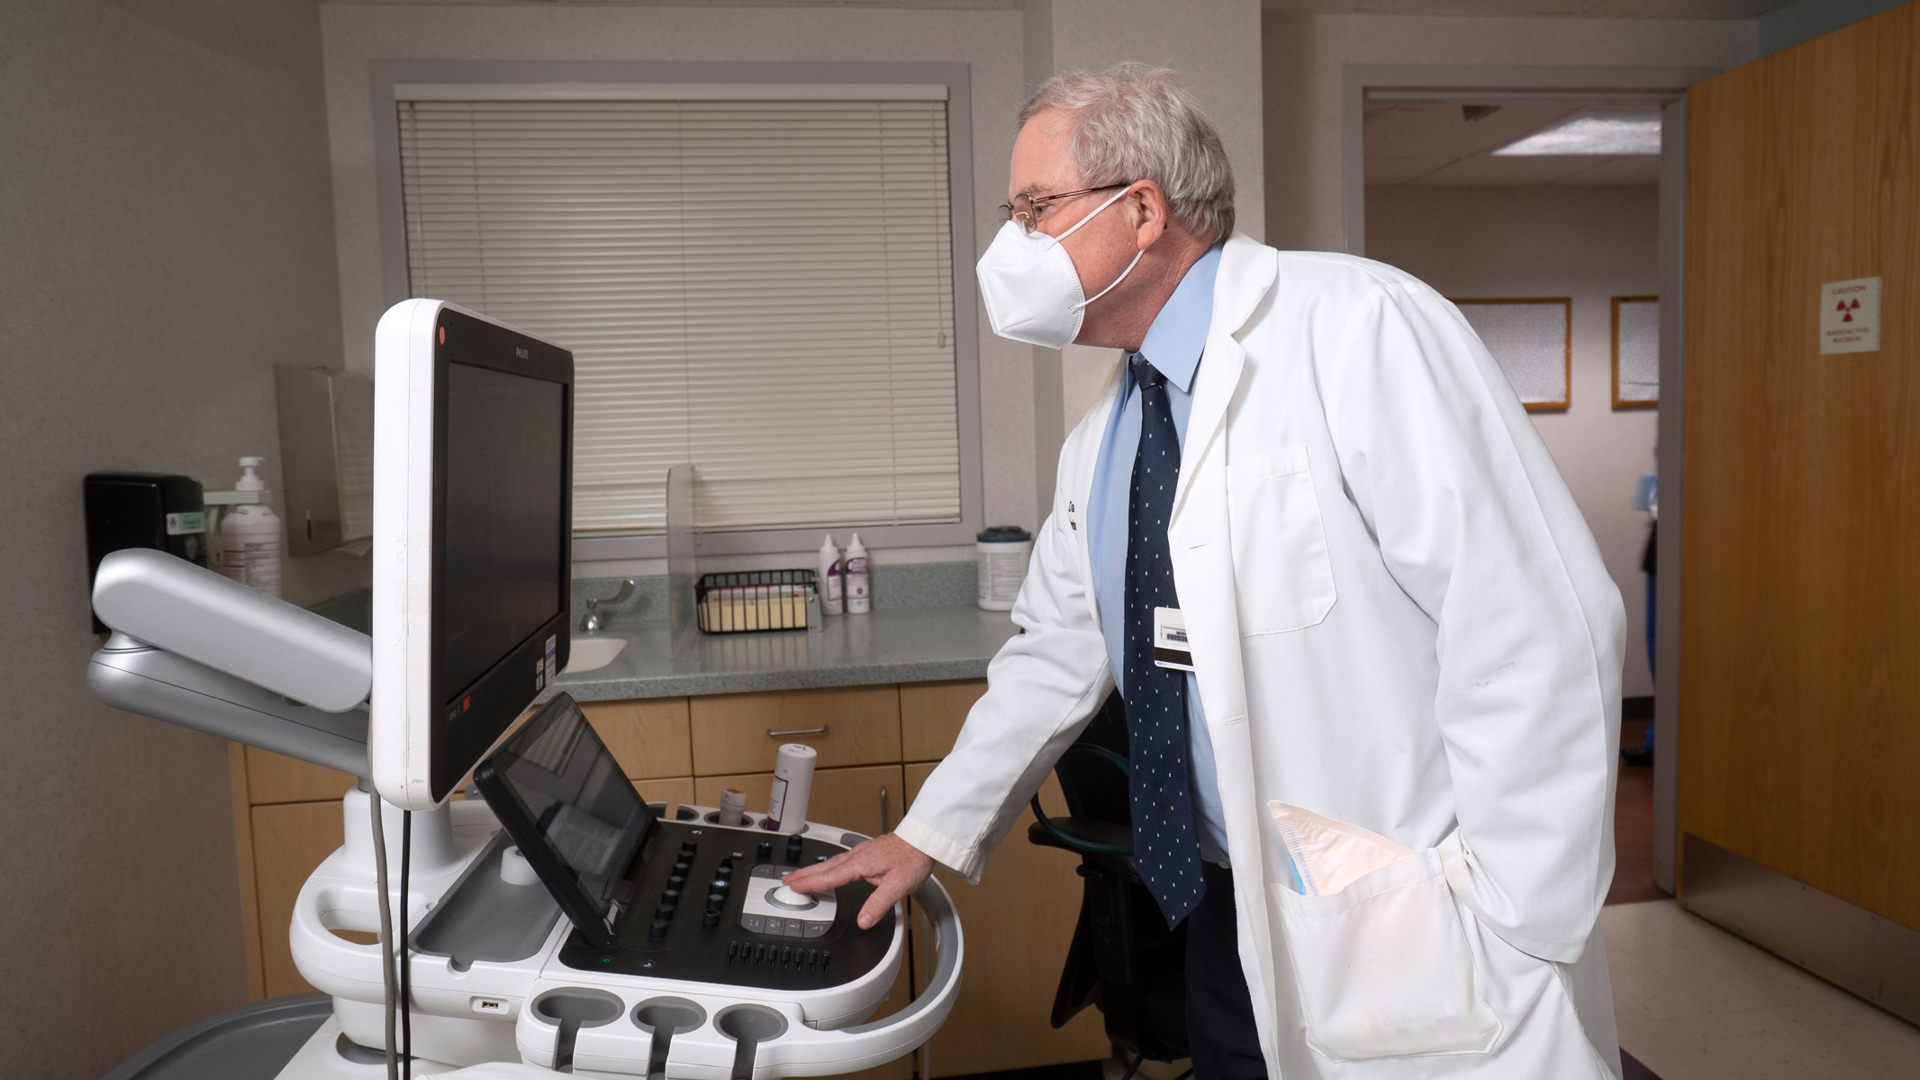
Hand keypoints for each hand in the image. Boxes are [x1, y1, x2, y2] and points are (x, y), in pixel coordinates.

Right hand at [780, 833, 933, 929]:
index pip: (829, 876)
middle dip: (804, 874)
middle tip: (786, 880)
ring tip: (800, 875)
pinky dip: (828, 865)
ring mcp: (862, 852)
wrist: (924, 839)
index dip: (809, 882)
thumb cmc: (913, 859)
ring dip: (814, 869)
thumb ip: (879, 904)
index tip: (792, 886)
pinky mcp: (868, 851)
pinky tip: (830, 868)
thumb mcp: (898, 886)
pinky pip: (841, 859)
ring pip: (832, 862)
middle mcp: (858, 856)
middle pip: (824, 867)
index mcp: (860, 864)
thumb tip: (863, 920)